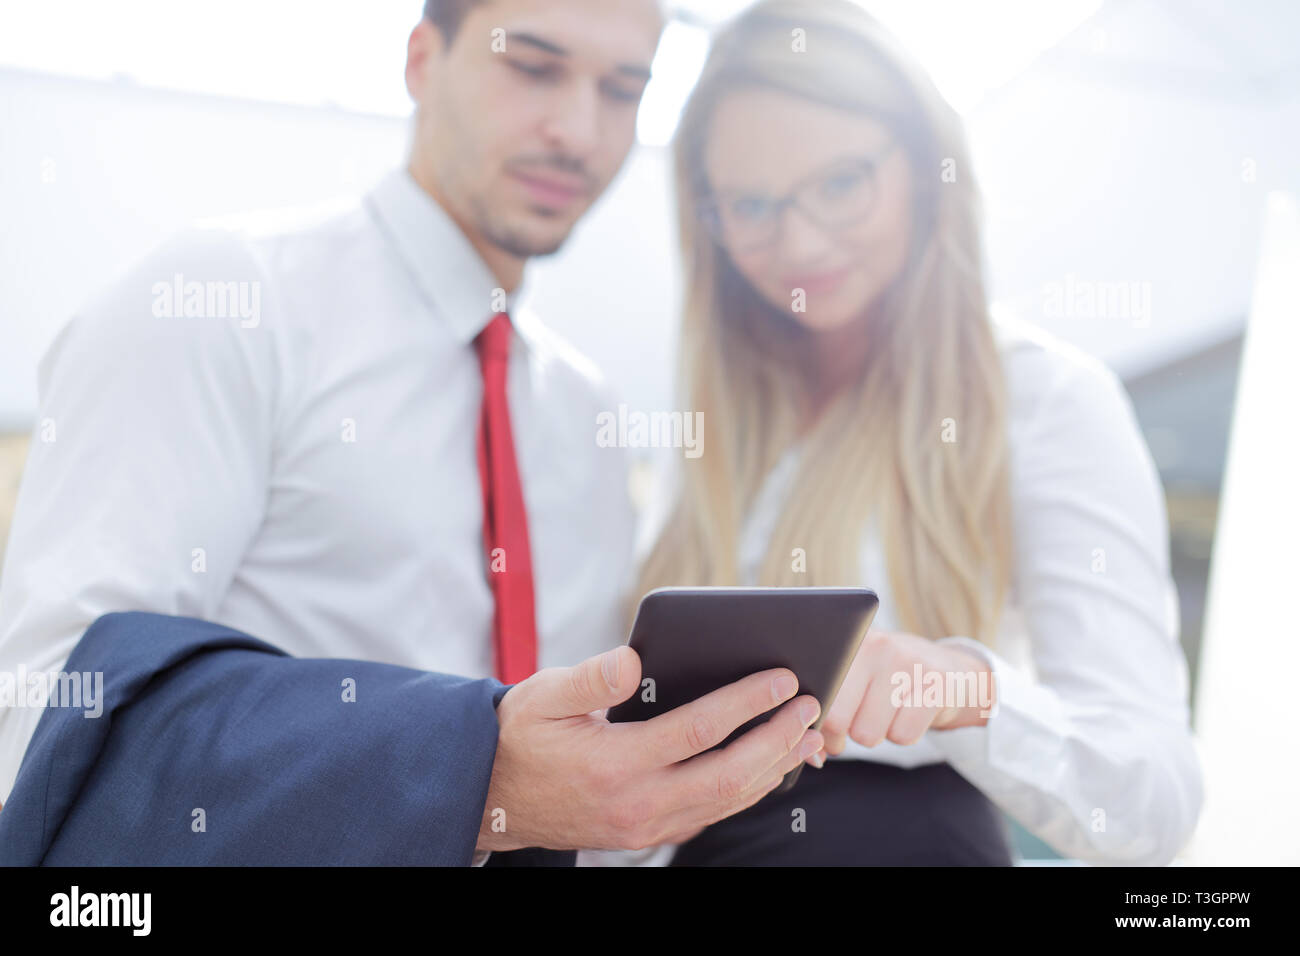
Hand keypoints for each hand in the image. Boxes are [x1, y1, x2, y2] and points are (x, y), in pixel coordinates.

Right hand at [477, 645, 823, 852]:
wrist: (494, 797)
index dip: (747, 703)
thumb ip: (590, 678)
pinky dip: (749, 787)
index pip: (698, 730)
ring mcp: (647, 825)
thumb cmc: (522, 735)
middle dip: (777, 738)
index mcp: (615, 763)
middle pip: (729, 774)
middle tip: (812, 703)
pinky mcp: (650, 833)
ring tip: (807, 733)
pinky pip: (712, 812)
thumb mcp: (542, 696)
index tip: (784, 678)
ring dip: (773, 766)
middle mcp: (638, 802)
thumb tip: (635, 660)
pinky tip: (769, 764)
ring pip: (727, 800)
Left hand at [810, 628, 994, 763]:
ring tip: (886, 711)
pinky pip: (902, 736)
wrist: (951, 670)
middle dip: (844, 735)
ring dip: (876, 733)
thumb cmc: (887, 681)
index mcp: (847, 643)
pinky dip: (903, 734)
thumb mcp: (856, 678)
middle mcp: (876, 646)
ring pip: (868, 733)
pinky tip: (908, 713)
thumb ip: (826, 708)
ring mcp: (907, 663)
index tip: (826, 731)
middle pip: (838, 720)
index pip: (817, 695)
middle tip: (856, 724)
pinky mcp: (935, 685)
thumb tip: (814, 757)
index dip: (817, 724)